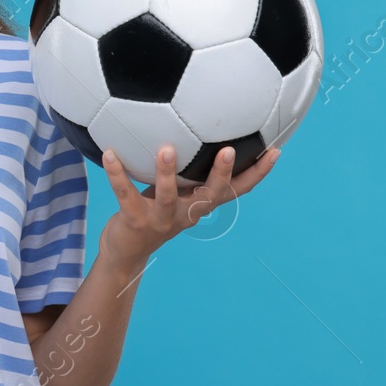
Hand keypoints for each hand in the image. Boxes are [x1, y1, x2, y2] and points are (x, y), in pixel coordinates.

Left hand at [97, 142, 281, 271]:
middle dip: (221, 173)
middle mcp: (185, 214)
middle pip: (210, 195)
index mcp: (199, 205)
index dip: (257, 174)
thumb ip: (187, 171)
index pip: (236, 190)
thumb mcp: (175, 193)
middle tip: (229, 150)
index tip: (275, 152)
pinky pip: (125, 194)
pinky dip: (117, 174)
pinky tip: (110, 154)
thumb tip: (195, 132)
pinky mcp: (134, 221)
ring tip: (167, 149)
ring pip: (168, 196)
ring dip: (167, 172)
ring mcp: (160, 219)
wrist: (125, 252)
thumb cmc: (153, 211)